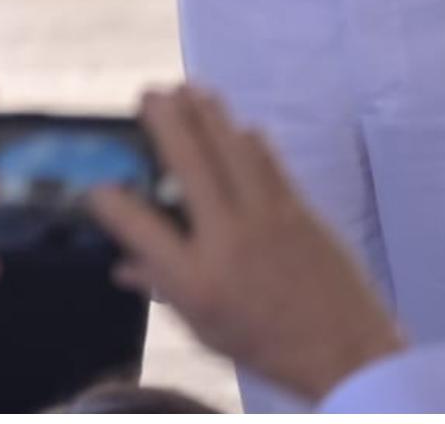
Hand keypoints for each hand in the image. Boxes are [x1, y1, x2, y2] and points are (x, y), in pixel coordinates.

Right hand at [85, 86, 403, 405]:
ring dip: (208, 113)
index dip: (109, 200)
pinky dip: (250, 138)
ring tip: (189, 89)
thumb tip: (122, 265)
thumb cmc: (266, 346)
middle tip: (150, 93)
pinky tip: (239, 126)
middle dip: (166, 119)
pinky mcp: (301, 211)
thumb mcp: (202, 329)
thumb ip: (161, 288)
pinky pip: (270, 161)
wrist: (348, 354)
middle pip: (189, 162)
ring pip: (232, 148)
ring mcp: (268, 218)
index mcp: (194, 277)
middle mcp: (226, 238)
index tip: (96, 186)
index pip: (137, 224)